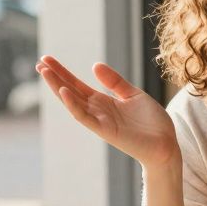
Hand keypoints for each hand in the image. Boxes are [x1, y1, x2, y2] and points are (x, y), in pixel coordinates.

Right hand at [36, 55, 178, 169]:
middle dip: (55, 77)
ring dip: (58, 87)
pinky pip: (85, 117)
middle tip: (39, 62)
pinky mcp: (105, 131)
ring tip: (45, 72)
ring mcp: (100, 121)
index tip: (47, 59)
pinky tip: (64, 91)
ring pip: (73, 102)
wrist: (166, 146)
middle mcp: (98, 111)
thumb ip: (115, 82)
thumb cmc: (152, 123)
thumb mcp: (133, 95)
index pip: (78, 85)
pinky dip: (73, 105)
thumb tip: (94, 65)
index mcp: (104, 102)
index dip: (63, 73)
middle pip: (71, 92)